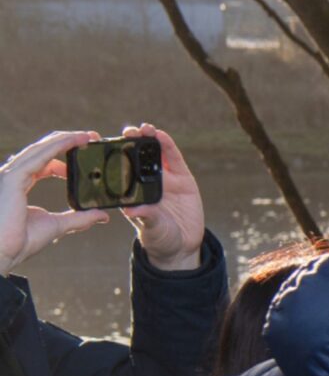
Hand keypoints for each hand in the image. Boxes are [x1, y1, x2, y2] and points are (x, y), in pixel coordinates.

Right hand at [0, 130, 104, 277]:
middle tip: (92, 137)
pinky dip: (57, 146)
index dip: (63, 155)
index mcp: (20, 184)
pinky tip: (74, 141)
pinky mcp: (12, 178)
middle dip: (67, 141)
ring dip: (65, 139)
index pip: (43, 162)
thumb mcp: (58, 226)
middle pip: (42, 150)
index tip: (85, 153)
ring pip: (40, 148)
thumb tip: (102, 215)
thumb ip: (79, 218)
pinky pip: (38, 156)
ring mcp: (11, 175)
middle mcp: (14, 176)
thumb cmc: (20, 241)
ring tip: (87, 136)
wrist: (3, 253)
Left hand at [119, 123, 203, 269]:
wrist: (183, 246)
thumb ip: (144, 216)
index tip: (99, 142)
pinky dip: (168, 146)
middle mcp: (145, 181)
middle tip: (126, 133)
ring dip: (148, 139)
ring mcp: (165, 179)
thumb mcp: (150, 228)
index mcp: (130, 191)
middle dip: (130, 142)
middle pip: (136, 156)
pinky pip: (174, 160)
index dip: (109, 153)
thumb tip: (130, 209)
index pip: (117, 168)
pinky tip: (161, 136)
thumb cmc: (159, 237)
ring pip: (154, 154)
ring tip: (143, 129)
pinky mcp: (182, 180)